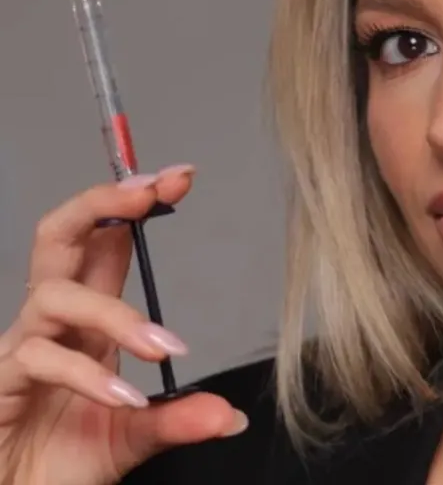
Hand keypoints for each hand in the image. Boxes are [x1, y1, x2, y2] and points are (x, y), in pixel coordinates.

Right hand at [0, 167, 246, 484]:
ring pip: (54, 295)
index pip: (107, 244)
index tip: (181, 176)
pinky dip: (88, 376)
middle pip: (60, 236)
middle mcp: (53, 324)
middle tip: (153, 188)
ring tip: (163, 347)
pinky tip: (124, 398)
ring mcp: (22, 349)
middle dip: (103, 202)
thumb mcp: (131, 436)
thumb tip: (230, 415)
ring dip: (116, 315)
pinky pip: (40, 360)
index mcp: (87, 321)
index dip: (135, 205)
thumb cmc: (58, 461)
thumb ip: (175, 419)